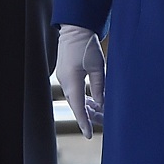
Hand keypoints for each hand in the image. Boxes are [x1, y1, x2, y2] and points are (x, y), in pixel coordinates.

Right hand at [54, 24, 104, 138]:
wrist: (75, 28)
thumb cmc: (87, 45)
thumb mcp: (98, 66)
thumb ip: (99, 87)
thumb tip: (100, 103)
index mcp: (73, 81)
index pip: (79, 108)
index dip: (84, 123)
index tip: (88, 135)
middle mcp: (65, 82)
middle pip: (75, 105)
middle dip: (86, 116)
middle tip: (97, 125)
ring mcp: (62, 77)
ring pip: (73, 98)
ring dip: (84, 106)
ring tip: (96, 113)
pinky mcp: (64, 73)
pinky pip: (72, 91)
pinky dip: (80, 97)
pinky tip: (90, 100)